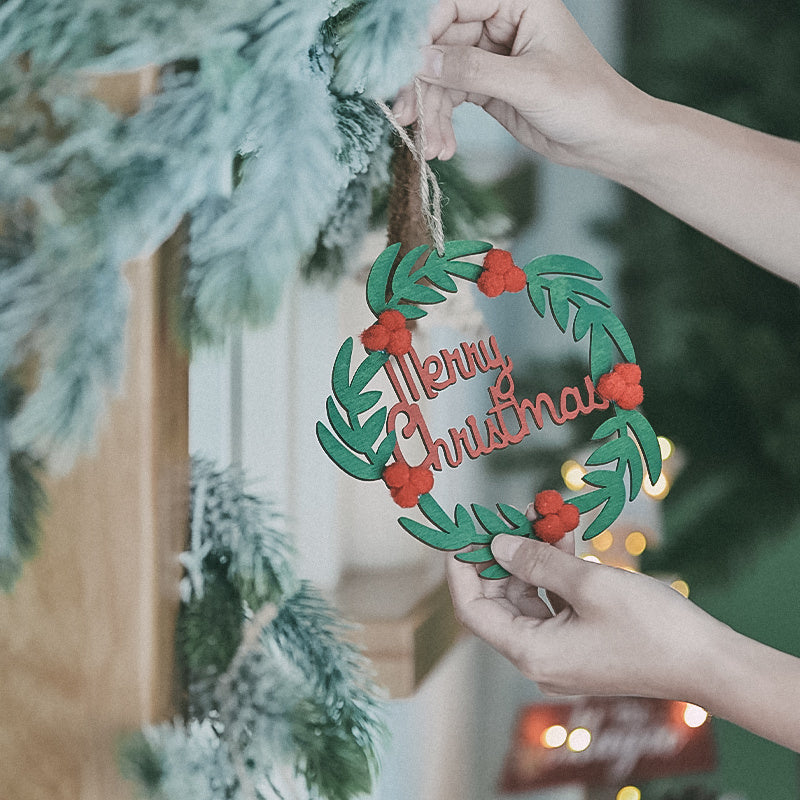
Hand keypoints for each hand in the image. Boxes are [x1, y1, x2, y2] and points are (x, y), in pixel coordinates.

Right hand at [393, 0, 644, 165]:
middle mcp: (499, 23)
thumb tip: (420, 61)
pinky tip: (441, 147)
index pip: (453, 4)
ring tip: (431, 147)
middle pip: (439, 44)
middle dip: (422, 84)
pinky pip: (451, 98)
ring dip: (431, 112)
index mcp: (516, 2)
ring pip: (441, 76)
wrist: (605, 139)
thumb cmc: (585, 100)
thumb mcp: (528, 83)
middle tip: (408, 117)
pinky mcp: (487, 88)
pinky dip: (442, 122)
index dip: (423, 33)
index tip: (404, 67)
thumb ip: (473, 70)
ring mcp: (491, 57)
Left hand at [447, 527, 724, 700]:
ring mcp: (562, 652)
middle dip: (503, 554)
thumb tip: (497, 544)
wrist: (709, 664)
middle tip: (507, 514)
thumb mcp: (589, 585)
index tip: (462, 534)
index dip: (462, 571)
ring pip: (529, 596)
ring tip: (542, 515)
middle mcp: (540, 657)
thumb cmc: (651, 627)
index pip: (473, 610)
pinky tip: (566, 536)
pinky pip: (555, 603)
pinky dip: (556, 571)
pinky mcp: (582, 643)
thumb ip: (537, 561)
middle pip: (500, 600)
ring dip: (533, 556)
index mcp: (532, 652)